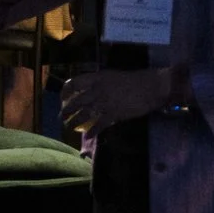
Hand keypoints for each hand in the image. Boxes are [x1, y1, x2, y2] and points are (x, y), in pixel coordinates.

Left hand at [59, 68, 180, 134]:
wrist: (150, 87)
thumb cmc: (133, 80)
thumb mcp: (112, 77)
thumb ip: (100, 83)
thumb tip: (89, 91)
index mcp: (97, 78)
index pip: (74, 82)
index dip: (66, 91)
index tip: (63, 98)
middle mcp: (98, 90)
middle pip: (76, 101)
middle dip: (67, 111)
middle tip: (63, 117)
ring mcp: (105, 102)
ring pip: (83, 114)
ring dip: (74, 122)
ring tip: (70, 127)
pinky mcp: (113, 114)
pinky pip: (99, 124)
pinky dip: (92, 131)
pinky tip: (89, 136)